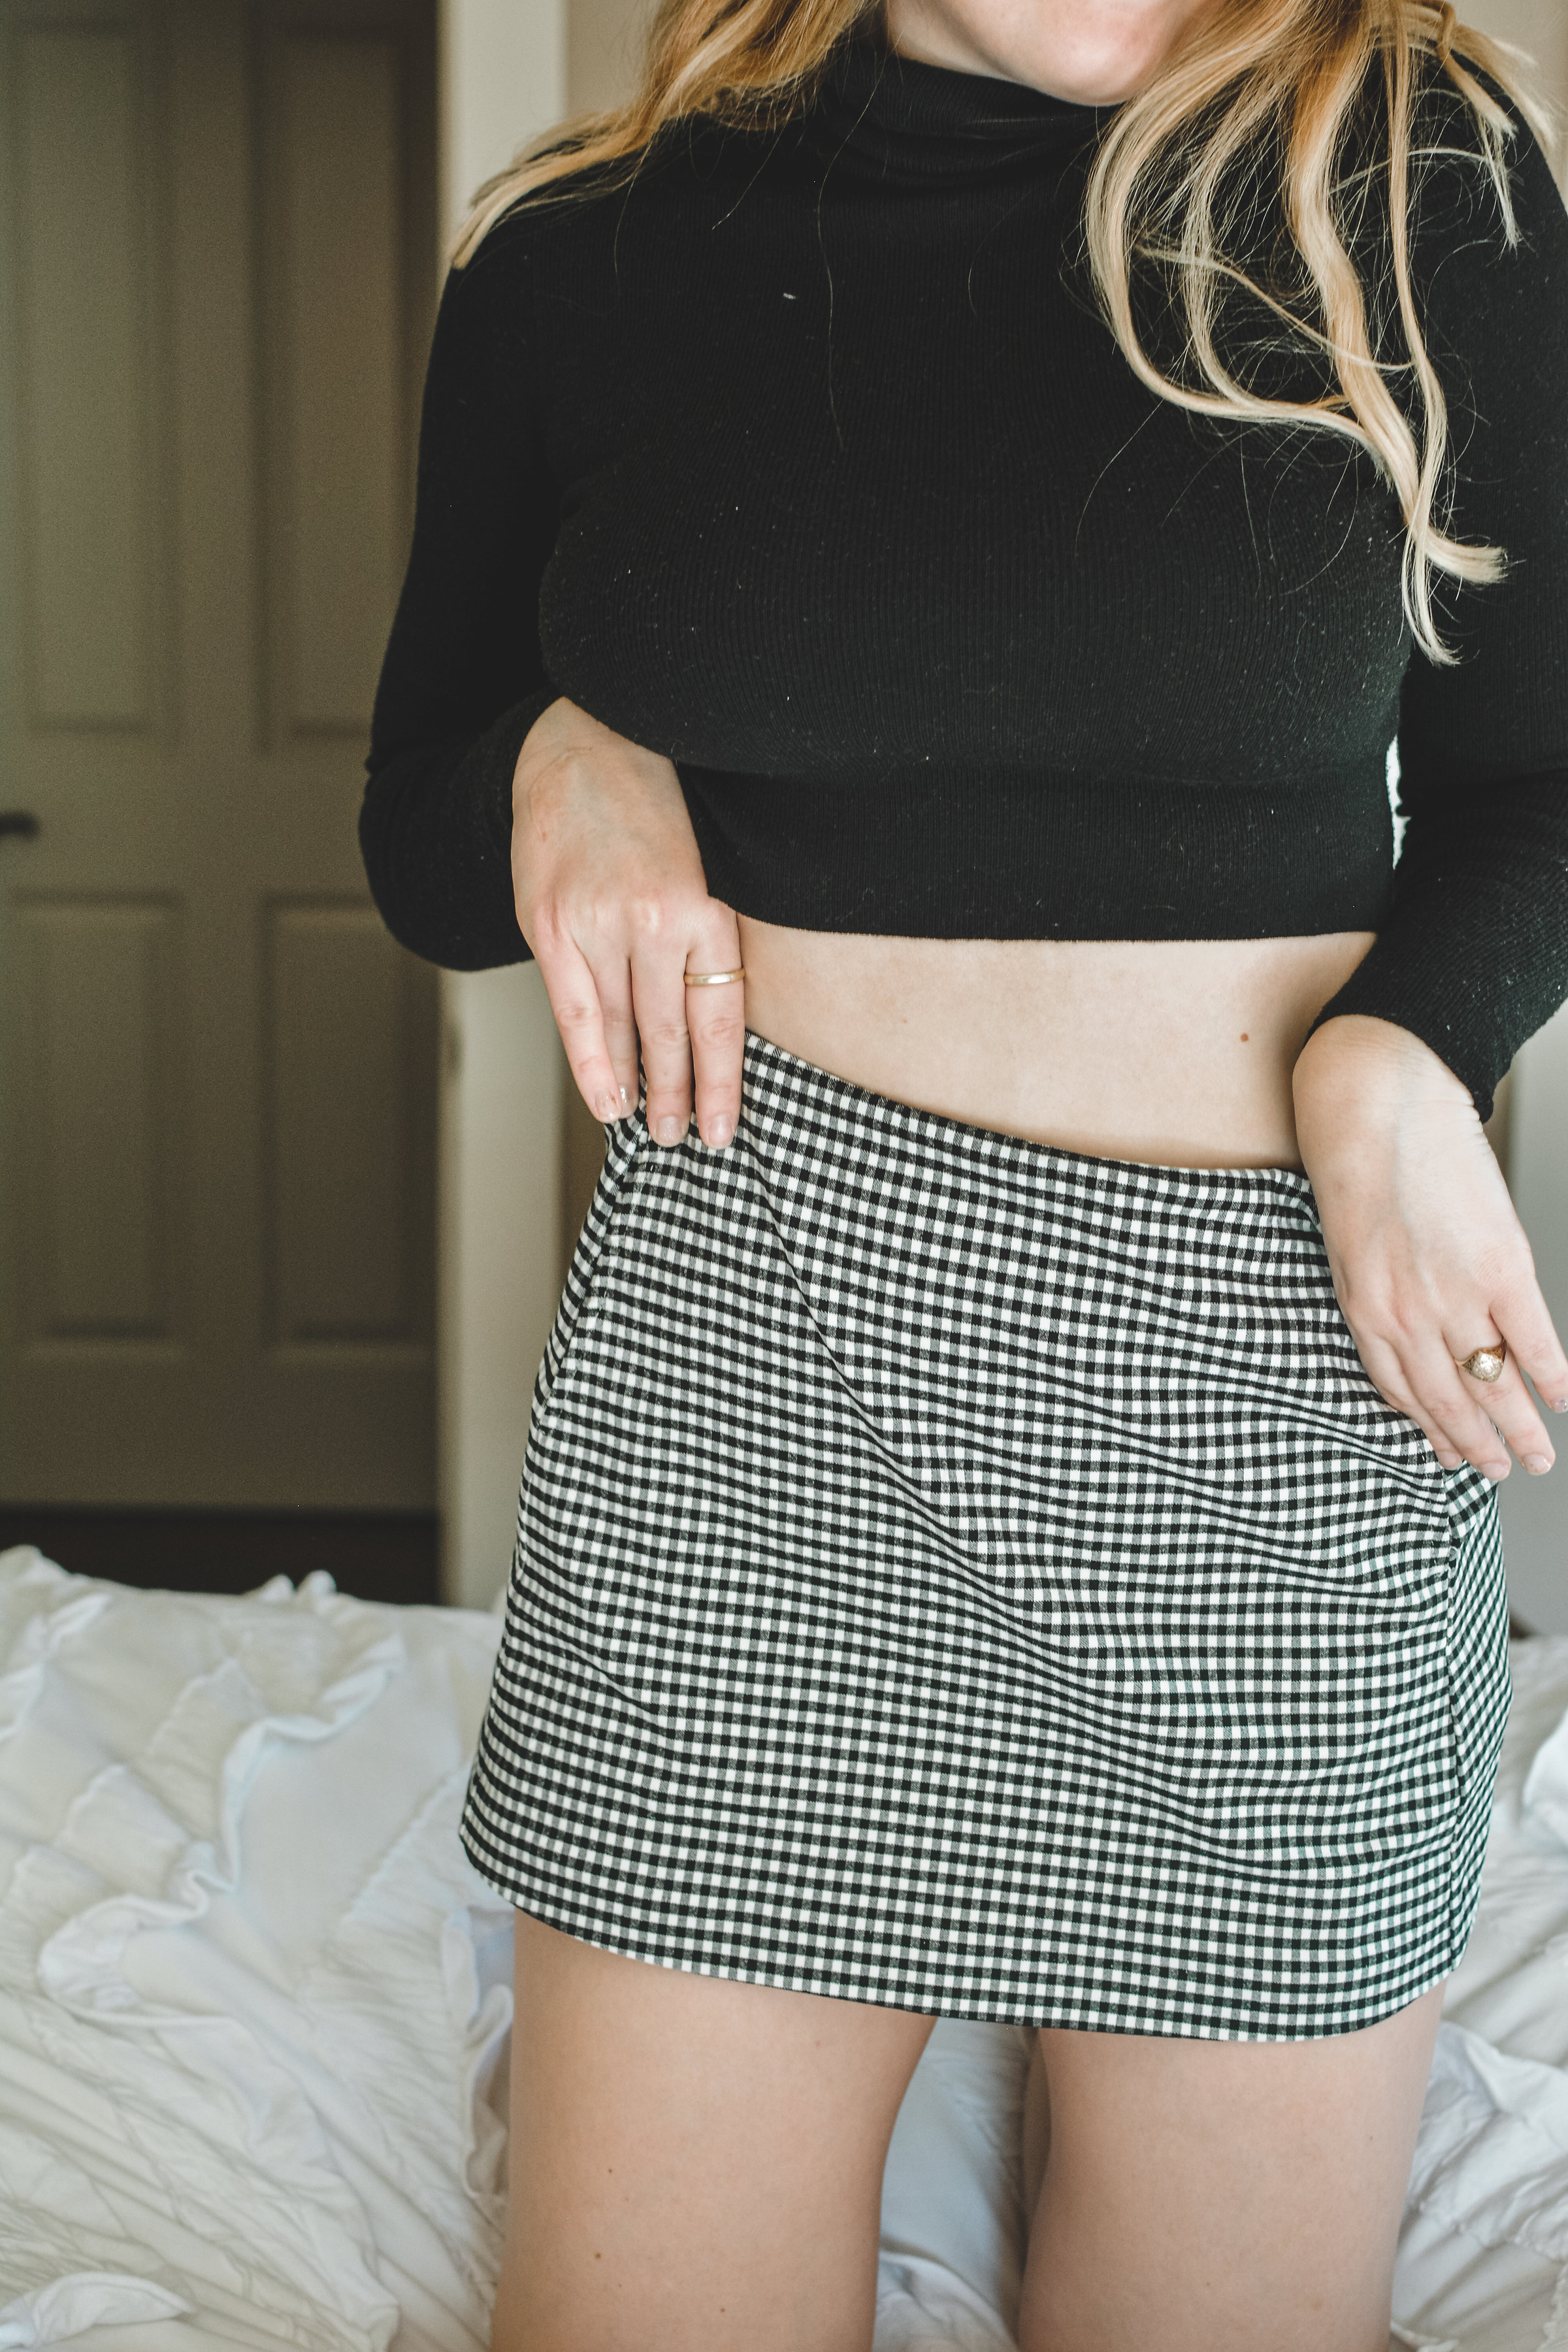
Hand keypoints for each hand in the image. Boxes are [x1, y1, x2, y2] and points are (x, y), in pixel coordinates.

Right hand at [511, 698, 742, 1148]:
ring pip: (621, 1028)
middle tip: (682, 1139)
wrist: (584, 746)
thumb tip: (713, 1020)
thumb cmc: (655, 809)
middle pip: (669, 1033)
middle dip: (676, 1095)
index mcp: (705, 906)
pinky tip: (603, 1095)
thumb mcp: (706, 865)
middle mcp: (653, 920)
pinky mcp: (550, 924)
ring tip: (645, 1126)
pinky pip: (573, 1011)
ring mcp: (596, 924)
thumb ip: (706, 936)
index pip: (718, 1018)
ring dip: (634, 1085)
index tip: (723, 1129)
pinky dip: (589, 1060)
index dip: (721, 1082)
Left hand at [1294, 1015, 1567, 1480]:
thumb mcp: (1348, 1246)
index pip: (1401, 1392)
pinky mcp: (1501, 1268)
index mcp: (1363, 1309)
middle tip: (1500, 1473)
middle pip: (1449, 1402)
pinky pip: (1534, 1340)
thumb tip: (1412, 1335)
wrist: (1380, 1104)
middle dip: (1476, 1447)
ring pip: (1492, 1384)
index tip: (1448, 1455)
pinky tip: (1562, 1399)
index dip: (1430, 1431)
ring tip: (1535, 1459)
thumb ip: (1377, 1296)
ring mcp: (1456, 1295)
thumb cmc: (1357, 1163)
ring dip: (1517, 1429)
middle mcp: (1407, 1315)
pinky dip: (1551, 1376)